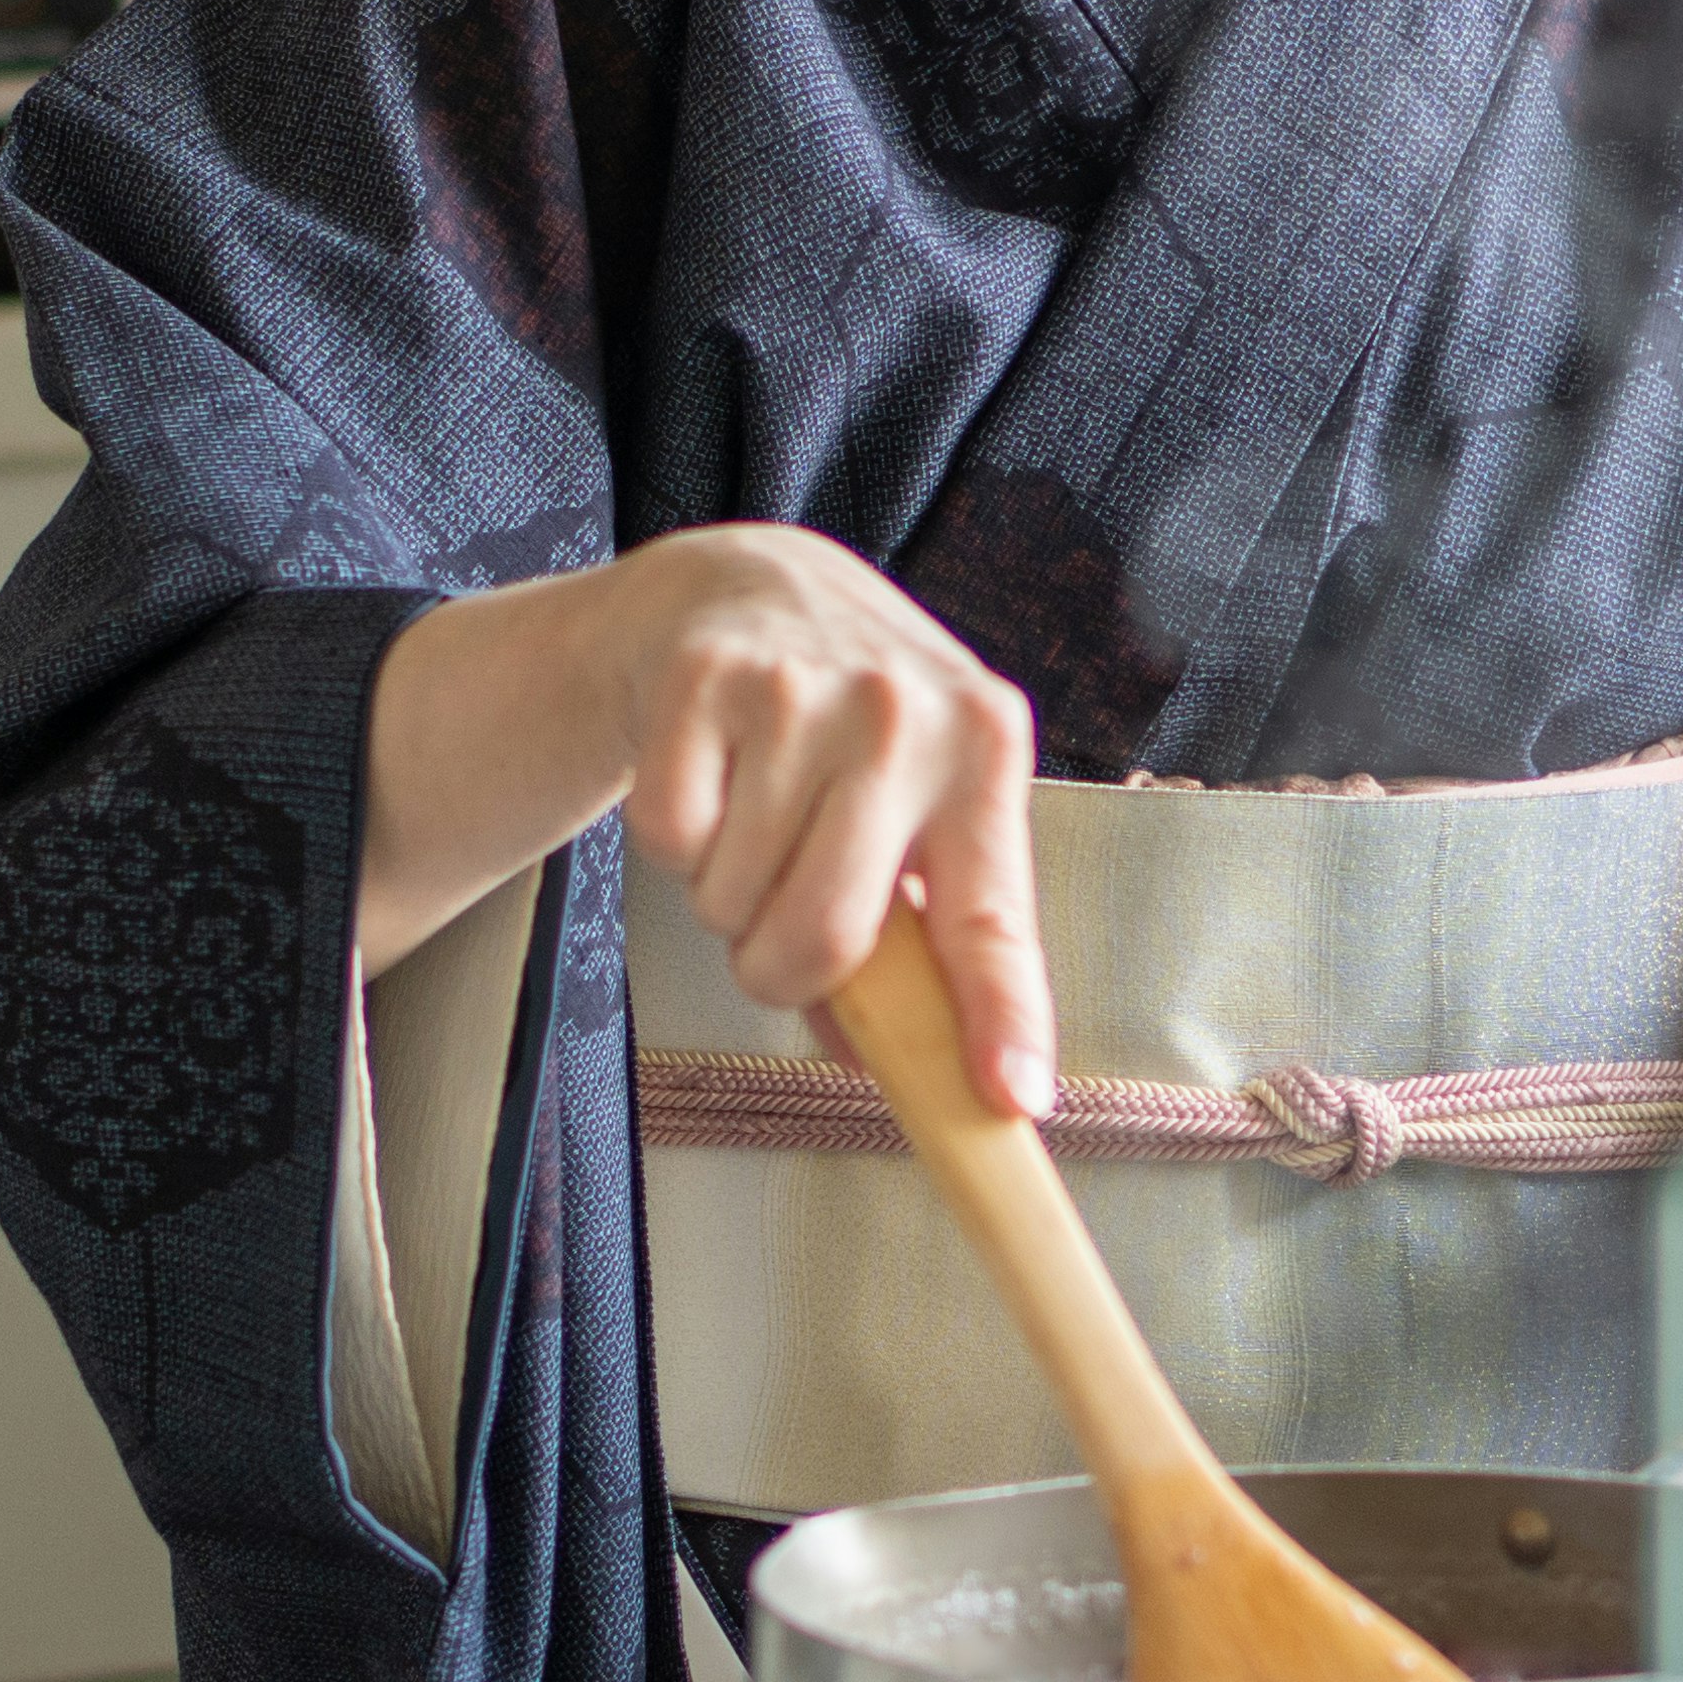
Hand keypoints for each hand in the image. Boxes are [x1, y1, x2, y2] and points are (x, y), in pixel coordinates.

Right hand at [361, 524, 1054, 1116]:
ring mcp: (801, 689)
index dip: (1002, 1017)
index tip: (1012, 1097)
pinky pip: (670, 841)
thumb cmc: (851, 719)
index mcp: (985, 751)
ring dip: (728, 896)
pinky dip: (676, 843)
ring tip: (753, 817)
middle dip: (782, 971)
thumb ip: (919, 933)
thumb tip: (891, 1064)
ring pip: (735, 899)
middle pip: (826, 937)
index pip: (994, 918)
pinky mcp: (701, 676)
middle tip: (776, 933)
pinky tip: (707, 776)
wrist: (752, 583)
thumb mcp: (918, 798)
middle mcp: (903, 714)